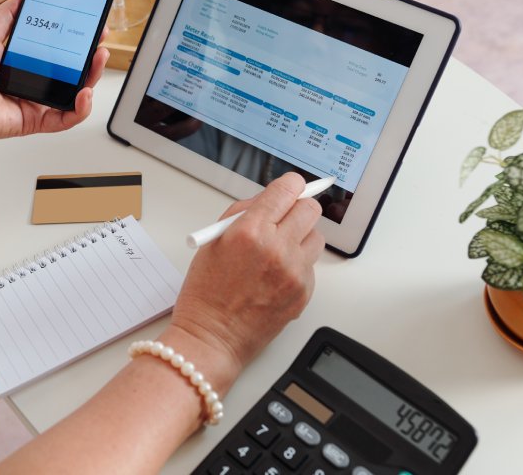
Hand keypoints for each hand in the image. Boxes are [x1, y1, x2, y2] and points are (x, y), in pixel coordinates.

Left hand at [0, 0, 109, 155]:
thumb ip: (9, 14)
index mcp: (23, 62)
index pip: (59, 50)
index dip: (76, 38)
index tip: (89, 24)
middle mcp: (33, 82)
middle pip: (72, 71)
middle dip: (91, 55)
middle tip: (100, 39)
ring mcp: (36, 103)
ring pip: (75, 93)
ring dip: (92, 77)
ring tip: (98, 59)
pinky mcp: (35, 121)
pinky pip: (66, 119)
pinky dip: (80, 108)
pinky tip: (84, 93)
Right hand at [169, 173, 324, 386]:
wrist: (212, 337)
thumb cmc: (206, 292)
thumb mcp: (213, 241)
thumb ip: (243, 213)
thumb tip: (270, 199)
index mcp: (250, 231)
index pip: (287, 190)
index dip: (290, 186)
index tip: (289, 188)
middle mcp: (277, 248)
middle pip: (310, 209)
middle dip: (298, 209)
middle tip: (285, 217)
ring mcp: (294, 272)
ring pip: (316, 237)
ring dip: (300, 238)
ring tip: (278, 251)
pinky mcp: (304, 292)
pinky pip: (311, 266)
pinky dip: (297, 266)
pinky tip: (275, 276)